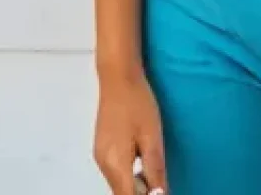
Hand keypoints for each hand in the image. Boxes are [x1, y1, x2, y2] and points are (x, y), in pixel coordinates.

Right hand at [93, 73, 167, 194]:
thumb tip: (160, 194)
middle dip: (140, 194)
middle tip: (159, 181)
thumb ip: (155, 169)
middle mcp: (103, 165)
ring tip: (153, 172)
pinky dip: (129, 174)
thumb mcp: (152, 136)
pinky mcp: (102, 148)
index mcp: (115, 164)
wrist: (118, 77)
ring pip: (118, 183)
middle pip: (122, 193)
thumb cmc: (138, 104)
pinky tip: (141, 161)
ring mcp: (100, 156)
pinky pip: (116, 171)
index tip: (159, 193)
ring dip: (134, 185)